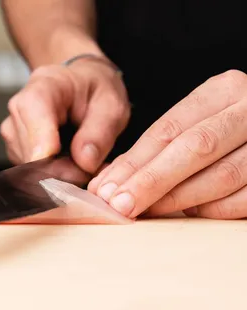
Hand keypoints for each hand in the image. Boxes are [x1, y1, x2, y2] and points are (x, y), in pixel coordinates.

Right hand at [0, 59, 129, 173]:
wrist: (82, 88)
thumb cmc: (95, 91)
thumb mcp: (111, 106)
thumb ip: (100, 132)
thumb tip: (85, 163)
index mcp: (43, 87)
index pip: (35, 123)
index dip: (52, 154)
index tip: (77, 170)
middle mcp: (20, 109)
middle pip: (32, 154)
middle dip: (66, 171)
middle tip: (94, 169)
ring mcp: (14, 131)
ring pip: (31, 169)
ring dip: (62, 175)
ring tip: (84, 162)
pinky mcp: (16, 149)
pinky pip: (31, 173)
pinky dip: (54, 176)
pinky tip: (70, 164)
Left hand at [88, 70, 246, 219]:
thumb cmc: (225, 126)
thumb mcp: (197, 121)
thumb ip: (160, 147)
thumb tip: (113, 180)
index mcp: (222, 91)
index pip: (168, 129)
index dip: (135, 162)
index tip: (108, 188)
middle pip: (193, 148)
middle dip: (151, 181)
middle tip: (120, 205)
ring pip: (221, 175)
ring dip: (178, 199)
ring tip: (147, 211)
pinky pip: (245, 197)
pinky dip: (213, 209)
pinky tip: (190, 212)